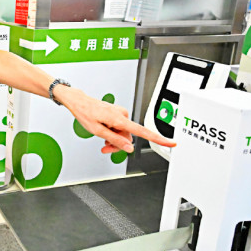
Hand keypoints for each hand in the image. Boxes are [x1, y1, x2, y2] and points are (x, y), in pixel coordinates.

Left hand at [54, 86, 175, 153]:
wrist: (79, 102)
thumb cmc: (85, 113)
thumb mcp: (97, 131)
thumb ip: (114, 140)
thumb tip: (129, 148)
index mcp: (119, 119)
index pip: (143, 131)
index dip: (158, 138)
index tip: (170, 143)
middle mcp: (122, 115)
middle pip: (128, 137)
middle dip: (118, 145)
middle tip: (104, 147)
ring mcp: (120, 114)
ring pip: (123, 134)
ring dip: (114, 140)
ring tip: (102, 140)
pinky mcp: (117, 114)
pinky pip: (120, 128)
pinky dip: (113, 133)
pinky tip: (104, 132)